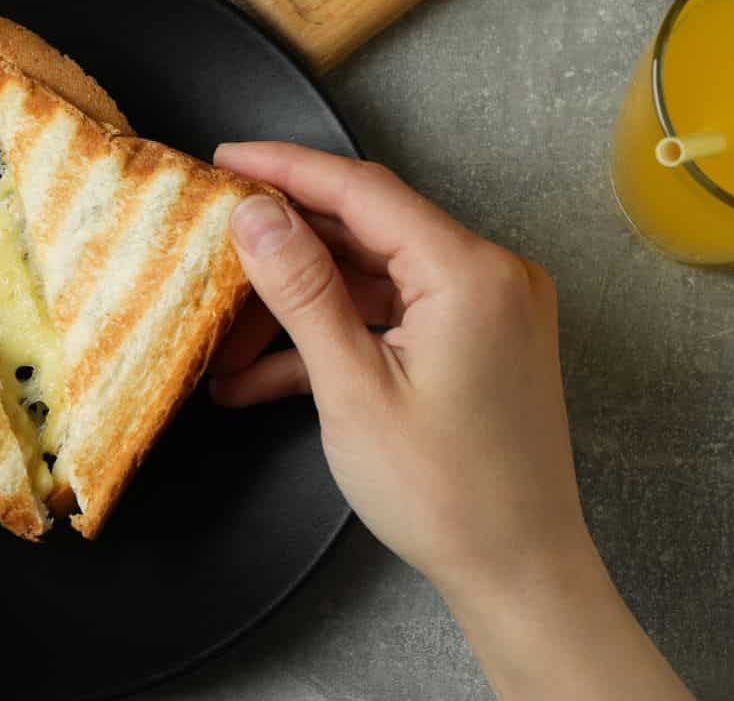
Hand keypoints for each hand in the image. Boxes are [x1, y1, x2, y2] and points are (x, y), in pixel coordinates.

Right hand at [211, 143, 689, 699]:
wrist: (519, 572)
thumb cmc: (448, 495)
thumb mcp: (353, 389)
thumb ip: (303, 291)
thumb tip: (257, 215)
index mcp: (471, 273)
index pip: (363, 191)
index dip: (286, 170)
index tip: (226, 160)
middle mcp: (492, 275)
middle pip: (368, 230)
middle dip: (284, 247)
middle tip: (214, 243)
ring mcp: (489, 309)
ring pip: (374, 277)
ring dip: (302, 304)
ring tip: (227, 338)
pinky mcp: (480, 341)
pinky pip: (395, 315)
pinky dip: (339, 335)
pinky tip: (268, 373)